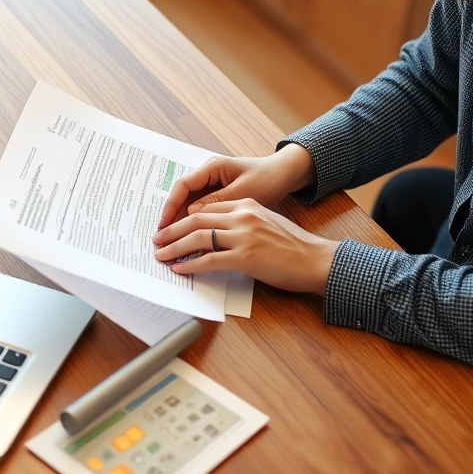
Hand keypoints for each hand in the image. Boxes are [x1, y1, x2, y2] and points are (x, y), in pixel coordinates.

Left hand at [152, 198, 338, 295]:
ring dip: (175, 247)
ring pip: (197, 237)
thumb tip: (217, 233)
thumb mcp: (266, 222)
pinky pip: (209, 259)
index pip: (207, 207)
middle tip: (157, 239)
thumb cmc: (293, 245)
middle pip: (196, 219)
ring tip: (161, 255)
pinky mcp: (245, 258)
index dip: (184, 218)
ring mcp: (243, 236)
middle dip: (172, 230)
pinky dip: (190, 265)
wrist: (315, 259)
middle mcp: (242, 216)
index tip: (171, 227)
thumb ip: (242, 222)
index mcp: (246, 204)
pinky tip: (180, 269)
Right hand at [157, 143, 314, 228]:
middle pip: (182, 197)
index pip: (183, 186)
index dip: (171, 206)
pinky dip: (195, 224)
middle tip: (161, 239)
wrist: (286, 175)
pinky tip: (190, 239)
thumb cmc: (269, 179)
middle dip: (171, 218)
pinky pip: (201, 210)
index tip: (164, 225)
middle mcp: (208, 175)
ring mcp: (213, 186)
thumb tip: (191, 215)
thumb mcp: (244, 192)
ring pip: (190, 205)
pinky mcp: (219, 197)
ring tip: (172, 243)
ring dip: (181, 223)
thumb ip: (216, 202)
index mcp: (212, 167)